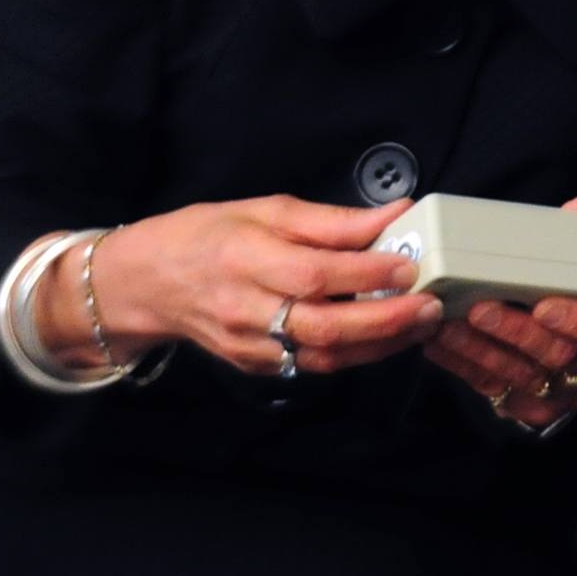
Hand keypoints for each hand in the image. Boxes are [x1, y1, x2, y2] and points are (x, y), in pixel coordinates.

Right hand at [76, 194, 438, 375]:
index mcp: (248, 260)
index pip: (316, 273)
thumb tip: (393, 213)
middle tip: (431, 305)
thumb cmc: (208, 235)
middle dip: (386, 320)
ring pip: (323, 355)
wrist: (145, 285)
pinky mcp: (253, 366)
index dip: (367, 273)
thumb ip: (331, 220)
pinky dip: (352, 354)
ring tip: (420, 324)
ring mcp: (250, 345)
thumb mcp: (265, 210)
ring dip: (379, 344)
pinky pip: (309, 364)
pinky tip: (383, 337)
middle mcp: (248, 309)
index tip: (410, 263)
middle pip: (324, 326)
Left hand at [419, 197, 576, 428]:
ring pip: (519, 375)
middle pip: (558, 355)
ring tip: (445, 322)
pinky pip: (491, 390)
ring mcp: (560, 395)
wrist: (571, 355)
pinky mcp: (525, 408)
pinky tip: (439, 343)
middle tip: (478, 307)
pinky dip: (462, 365)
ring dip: (478, 348)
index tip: (544, 304)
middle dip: (514, 331)